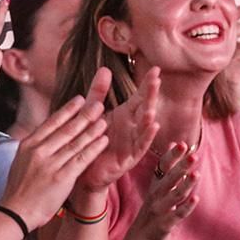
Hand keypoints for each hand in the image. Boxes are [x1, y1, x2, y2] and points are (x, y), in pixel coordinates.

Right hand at [0, 95, 108, 229]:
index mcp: (28, 144)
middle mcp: (39, 151)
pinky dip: (93, 148)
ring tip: (104, 120)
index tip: (80, 100)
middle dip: (84, 115)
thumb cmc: (19, 188)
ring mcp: (50, 164)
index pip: (51, 122)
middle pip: (66, 129)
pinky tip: (103, 140)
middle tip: (98, 104)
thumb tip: (47, 133)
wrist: (15, 211)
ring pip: (76, 142)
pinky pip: (81, 159)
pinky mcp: (61, 177)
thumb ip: (35, 146)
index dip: (68, 110)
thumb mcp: (21, 160)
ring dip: (92, 130)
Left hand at [77, 66, 160, 191]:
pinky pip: (140, 147)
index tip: (156, 69)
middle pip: (145, 108)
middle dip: (151, 95)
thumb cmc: (91, 140)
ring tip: (151, 107)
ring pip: (144, 128)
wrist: (83, 170)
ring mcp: (133, 143)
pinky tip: (153, 127)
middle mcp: (132, 127)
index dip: (148, 84)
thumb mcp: (94, 113)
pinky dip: (146, 137)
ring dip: (149, 118)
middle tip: (156, 80)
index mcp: (126, 115)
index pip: (140, 96)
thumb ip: (99, 92)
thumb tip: (105, 69)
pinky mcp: (129, 158)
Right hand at [124, 143, 198, 239]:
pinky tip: (196, 199)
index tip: (182, 144)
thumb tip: (174, 142)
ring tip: (196, 175)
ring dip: (186, 185)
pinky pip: (178, 214)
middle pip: (170, 179)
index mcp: (156, 184)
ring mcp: (160, 208)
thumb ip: (167, 165)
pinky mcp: (165, 223)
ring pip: (175, 195)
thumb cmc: (154, 208)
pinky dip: (187, 207)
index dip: (172, 156)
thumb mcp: (157, 186)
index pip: (163, 167)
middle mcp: (156, 194)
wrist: (141, 237)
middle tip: (193, 156)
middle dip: (181, 167)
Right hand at [218, 6, 239, 112]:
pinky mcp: (234, 72)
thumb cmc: (221, 80)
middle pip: (236, 33)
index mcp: (214, 46)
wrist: (215, 102)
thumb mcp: (224, 62)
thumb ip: (233, 48)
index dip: (236, 15)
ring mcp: (226, 61)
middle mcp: (218, 52)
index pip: (225, 26)